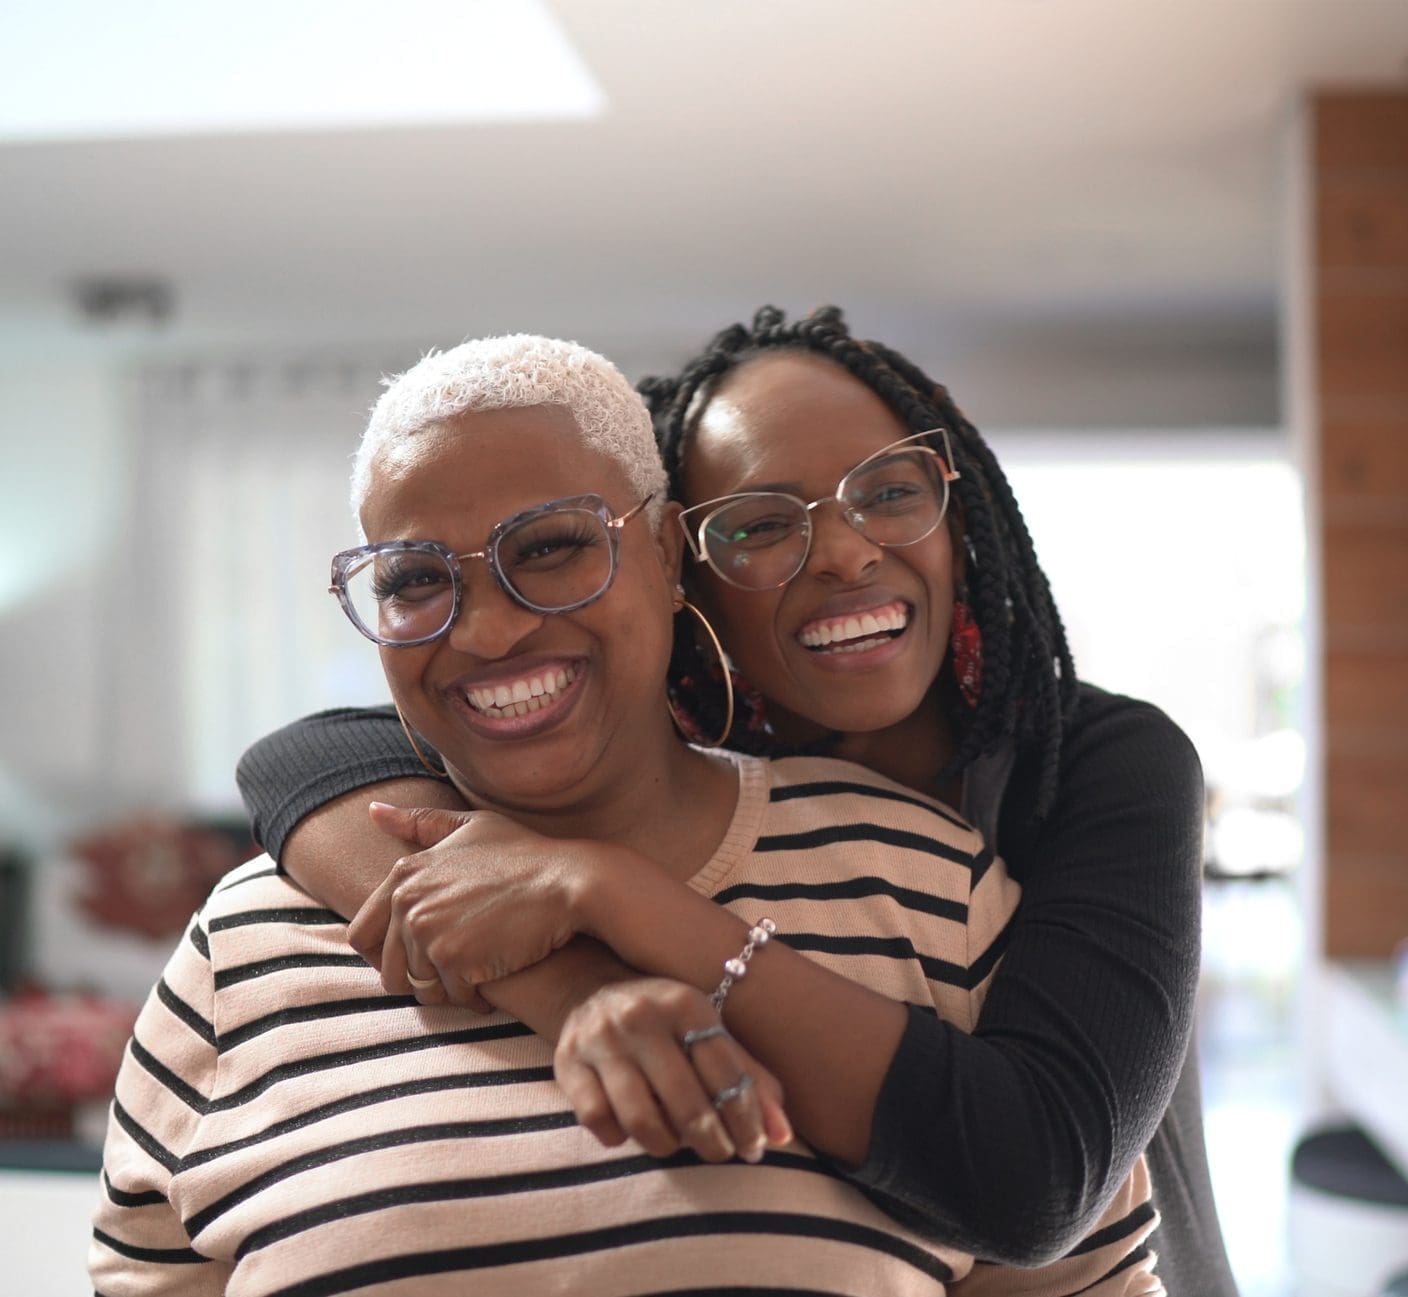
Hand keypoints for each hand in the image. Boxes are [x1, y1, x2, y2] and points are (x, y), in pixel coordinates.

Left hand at [349, 803, 606, 1008]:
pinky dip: (475, 997)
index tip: (420, 957)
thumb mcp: (473, 827)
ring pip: (421, 989)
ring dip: (449, 990)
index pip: (362, 935)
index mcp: (404, 875)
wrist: (568, 882)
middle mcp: (408, 902)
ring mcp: (429, 931)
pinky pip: (454, 997)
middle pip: (390, 971)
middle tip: (458, 970)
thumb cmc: (526, 855)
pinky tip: (498, 978)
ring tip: (480, 973)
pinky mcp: (455, 959)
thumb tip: (374, 811)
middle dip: (421, 979)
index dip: (387, 955)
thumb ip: (422, 823)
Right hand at [555, 977, 792, 1163]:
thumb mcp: (708, 1032)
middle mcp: (642, 1016)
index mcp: (686, 1003)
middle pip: (686, 1102)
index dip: (746, 1118)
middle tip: (720, 1154)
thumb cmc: (666, 1021)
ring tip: (677, 1144)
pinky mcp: (567, 1061)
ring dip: (667, 1145)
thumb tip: (782, 1136)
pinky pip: (597, 1120)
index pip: (726, 1072)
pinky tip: (630, 1129)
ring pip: (641, 1119)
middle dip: (711, 1142)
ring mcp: (601, 1039)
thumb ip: (748, 1078)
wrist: (593, 988)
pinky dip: (619, 1136)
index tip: (754, 1147)